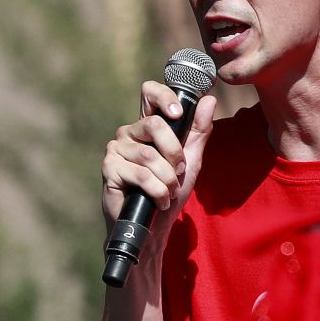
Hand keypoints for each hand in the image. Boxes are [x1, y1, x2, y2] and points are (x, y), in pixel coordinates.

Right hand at [101, 81, 215, 239]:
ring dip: (167, 178)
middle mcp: (129, 133)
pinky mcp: (109, 168)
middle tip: (179, 170)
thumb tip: (209, 100)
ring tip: (169, 191)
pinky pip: (141, 174)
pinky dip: (157, 191)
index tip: (179, 113)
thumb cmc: (170, 192)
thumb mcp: (191, 160)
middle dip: (174, 151)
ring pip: (150, 155)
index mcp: (148, 126)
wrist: (154, 227)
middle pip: (154, 124)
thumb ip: (199, 131)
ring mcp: (116, 149)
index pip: (149, 93)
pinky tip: (159, 200)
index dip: (164, 96)